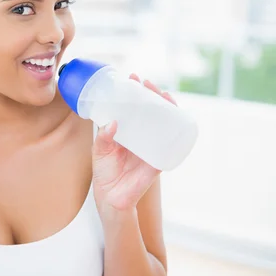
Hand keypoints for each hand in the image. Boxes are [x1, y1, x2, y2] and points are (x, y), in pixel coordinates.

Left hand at [91, 74, 176, 213]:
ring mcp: (152, 146)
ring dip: (167, 108)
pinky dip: (176, 133)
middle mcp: (142, 136)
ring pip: (165, 123)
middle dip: (152, 95)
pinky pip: (171, 146)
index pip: (134, 107)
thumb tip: (113, 122)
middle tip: (146, 84)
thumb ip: (104, 137)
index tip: (132, 78)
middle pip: (152, 111)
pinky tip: (175, 121)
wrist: (110, 197)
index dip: (135, 92)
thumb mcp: (99, 150)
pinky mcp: (158, 160)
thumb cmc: (104, 172)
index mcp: (127, 130)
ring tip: (164, 95)